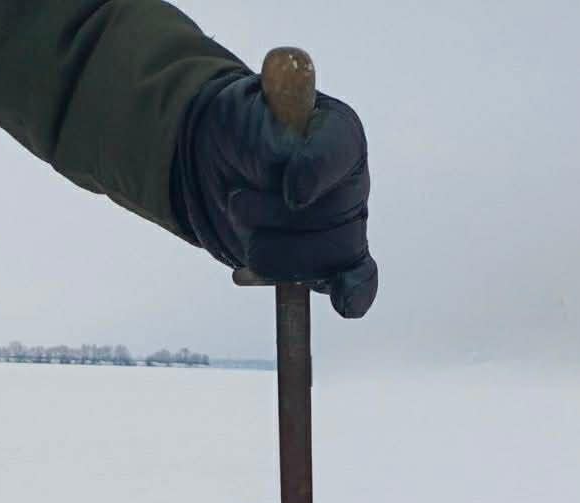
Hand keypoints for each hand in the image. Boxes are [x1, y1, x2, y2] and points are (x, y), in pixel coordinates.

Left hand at [172, 71, 376, 318]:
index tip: (291, 192)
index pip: (337, 151)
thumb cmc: (240, 134)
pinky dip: (352, 294)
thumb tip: (293, 193)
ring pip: (326, 256)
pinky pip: (358, 283)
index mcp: (336, 132)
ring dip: (271, 250)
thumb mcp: (241, 120)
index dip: (314, 172)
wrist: (221, 166)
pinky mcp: (332, 264)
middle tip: (235, 199)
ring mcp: (346, 225)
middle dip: (273, 215)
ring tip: (243, 226)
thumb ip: (267, 143)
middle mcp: (350, 180)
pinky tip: (346, 305)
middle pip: (334, 214)